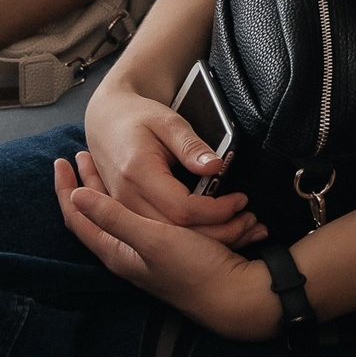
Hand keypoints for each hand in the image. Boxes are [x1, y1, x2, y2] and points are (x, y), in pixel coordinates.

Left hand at [54, 153, 275, 338]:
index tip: (60, 162)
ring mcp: (148, 249)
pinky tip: (146, 184)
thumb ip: (115, 217)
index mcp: (117, 251)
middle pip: (99, 213)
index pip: (77, 220)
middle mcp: (128, 252)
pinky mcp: (170, 245)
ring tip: (106, 161)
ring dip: (112, 187)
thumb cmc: (193, 270)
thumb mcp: (152, 239)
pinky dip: (140, 196)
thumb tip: (76, 195)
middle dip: (90, 182)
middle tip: (83, 153)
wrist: (235, 296)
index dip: (64, 190)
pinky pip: (148, 214)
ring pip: (123, 212)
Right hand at [81, 87, 259, 241]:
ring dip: (208, 239)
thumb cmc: (138, 116)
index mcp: (137, 173)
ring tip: (241, 228)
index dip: (215, 211)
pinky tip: (216, 230)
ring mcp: (124, 210)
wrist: (106, 119)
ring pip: (170, 239)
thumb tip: (215, 167)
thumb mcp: (168, 122)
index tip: (239, 201)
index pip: (182, 208)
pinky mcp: (128, 215)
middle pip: (177, 232)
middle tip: (249, 222)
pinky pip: (161, 234)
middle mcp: (126, 198)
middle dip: (218, 232)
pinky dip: (191, 236)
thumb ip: (191, 146)